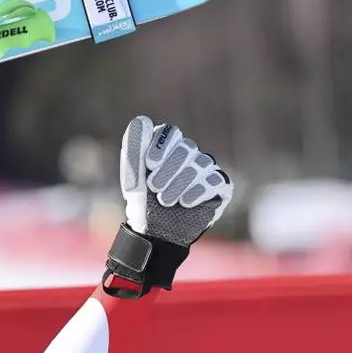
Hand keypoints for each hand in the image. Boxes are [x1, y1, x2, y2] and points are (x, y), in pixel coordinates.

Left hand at [120, 115, 233, 246]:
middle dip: (168, 170)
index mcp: (167, 148)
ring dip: (179, 184)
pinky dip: (198, 191)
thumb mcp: (133, 178)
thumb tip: (140, 120)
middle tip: (154, 188)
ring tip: (165, 201)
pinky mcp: (220, 187)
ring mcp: (206, 170)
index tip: (150, 165)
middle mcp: (189, 155)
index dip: (161, 146)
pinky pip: (216, 180)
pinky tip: (185, 202)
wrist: (155, 233)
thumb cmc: (142, 203)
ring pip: (200, 164)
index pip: (170, 133)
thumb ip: (134, 150)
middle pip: (186, 148)